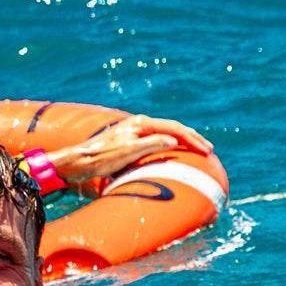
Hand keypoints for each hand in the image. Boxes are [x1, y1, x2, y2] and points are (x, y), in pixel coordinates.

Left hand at [45, 119, 201, 196]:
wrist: (78, 162)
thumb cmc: (102, 158)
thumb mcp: (129, 152)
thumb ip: (152, 144)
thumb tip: (174, 139)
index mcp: (141, 124)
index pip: (174, 128)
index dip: (192, 139)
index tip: (206, 151)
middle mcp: (139, 124)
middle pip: (172, 128)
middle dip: (191, 138)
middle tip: (207, 149)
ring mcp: (134, 132)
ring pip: (165, 132)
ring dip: (182, 140)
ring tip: (196, 148)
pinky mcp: (130, 141)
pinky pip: (157, 139)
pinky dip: (171, 144)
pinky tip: (174, 151)